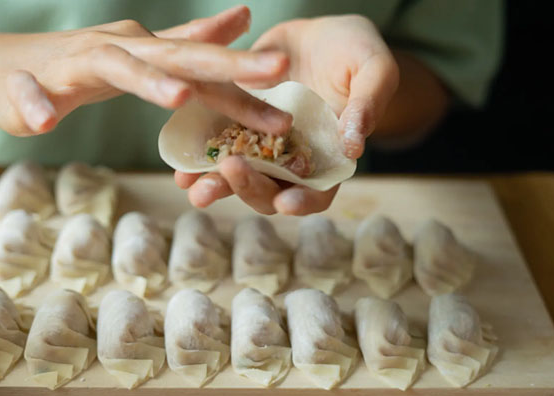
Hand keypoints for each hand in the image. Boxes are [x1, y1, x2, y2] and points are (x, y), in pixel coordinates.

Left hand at [0, 6, 291, 135]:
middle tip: (276, 70)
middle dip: (227, 66)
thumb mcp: (12, 100)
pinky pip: (186, 41)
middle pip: (179, 54)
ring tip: (280, 68)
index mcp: (90, 57)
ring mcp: (139, 44)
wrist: (11, 59)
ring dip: (236, 64)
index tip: (184, 99)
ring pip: (194, 54)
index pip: (127, 68)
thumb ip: (28, 103)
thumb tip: (41, 119)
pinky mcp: (147, 51)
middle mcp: (124, 43)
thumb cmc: (10, 84)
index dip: (153, 83)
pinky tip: (242, 21)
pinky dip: (213, 32)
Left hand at [177, 15, 397, 214]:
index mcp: (329, 155)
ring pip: (240, 173)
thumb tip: (354, 146)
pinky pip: (218, 142)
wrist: (320, 33)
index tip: (286, 203)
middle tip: (232, 173)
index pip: (319, 191)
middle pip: (272, 189)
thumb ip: (368, 104)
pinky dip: (199, 156)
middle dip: (250, 188)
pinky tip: (180, 163)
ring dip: (216, 184)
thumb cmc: (357, 51)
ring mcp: (262, 142)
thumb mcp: (374, 69)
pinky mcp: (237, 120)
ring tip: (193, 187)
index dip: (304, 202)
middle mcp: (293, 157)